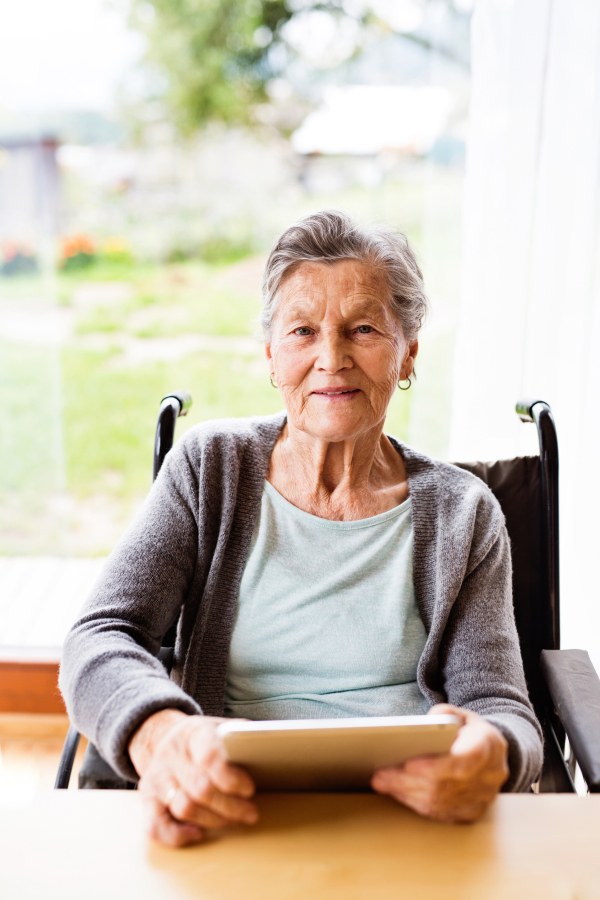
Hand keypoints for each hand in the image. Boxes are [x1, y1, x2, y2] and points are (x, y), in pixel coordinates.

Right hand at [129, 710, 257, 846]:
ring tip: (235, 820)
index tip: (250, 789)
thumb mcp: (221, 726)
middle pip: (199, 788)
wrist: (163, 737)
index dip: (230, 777)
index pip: (208, 756)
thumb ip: (241, 735)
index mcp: (193, 733)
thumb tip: (267, 745)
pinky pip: (155, 825)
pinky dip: (177, 836)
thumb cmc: (203, 737)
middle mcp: (171, 755)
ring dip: (213, 821)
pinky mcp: (147, 799)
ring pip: (183, 808)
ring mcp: (156, 778)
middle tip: (251, 813)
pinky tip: (198, 833)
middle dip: (230, 806)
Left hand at [371, 704, 508, 822]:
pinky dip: (416, 803)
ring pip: (440, 803)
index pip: (463, 762)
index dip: (435, 767)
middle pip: (444, 786)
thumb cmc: (472, 731)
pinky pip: (441, 814)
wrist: (495, 753)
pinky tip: (398, 792)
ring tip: (382, 782)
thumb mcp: (461, 713)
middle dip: (407, 781)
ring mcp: (482, 799)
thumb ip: (444, 714)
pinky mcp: (472, 813)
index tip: (408, 764)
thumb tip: (424, 725)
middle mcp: (488, 777)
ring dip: (407, 794)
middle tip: (379, 775)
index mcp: (488, 747)